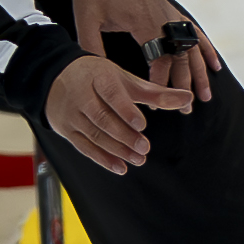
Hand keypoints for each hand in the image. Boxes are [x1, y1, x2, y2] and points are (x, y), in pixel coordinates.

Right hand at [40, 46, 178, 176]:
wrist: (56, 76)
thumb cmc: (98, 77)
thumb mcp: (125, 80)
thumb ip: (156, 93)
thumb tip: (188, 98)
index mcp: (99, 77)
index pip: (111, 94)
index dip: (125, 110)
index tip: (141, 124)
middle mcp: (82, 95)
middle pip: (103, 118)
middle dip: (124, 135)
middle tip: (144, 148)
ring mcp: (72, 114)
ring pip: (94, 135)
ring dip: (117, 150)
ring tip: (137, 159)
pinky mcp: (67, 129)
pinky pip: (84, 147)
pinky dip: (102, 159)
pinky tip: (119, 167)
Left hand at [63, 0, 209, 103]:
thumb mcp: (86, 17)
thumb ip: (91, 45)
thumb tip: (96, 72)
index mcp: (143, 23)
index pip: (159, 59)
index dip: (160, 82)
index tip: (157, 100)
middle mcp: (163, 19)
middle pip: (180, 58)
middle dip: (184, 86)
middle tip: (186, 110)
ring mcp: (171, 14)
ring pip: (192, 49)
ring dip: (199, 73)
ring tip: (204, 96)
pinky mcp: (172, 11)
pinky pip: (195, 33)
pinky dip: (206, 49)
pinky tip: (215, 65)